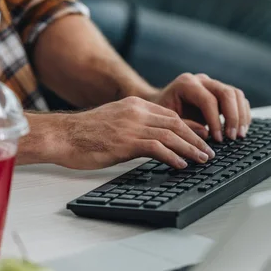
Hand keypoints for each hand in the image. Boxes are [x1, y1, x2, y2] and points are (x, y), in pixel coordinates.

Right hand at [51, 97, 215, 169]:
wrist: (61, 135)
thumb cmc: (84, 134)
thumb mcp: (114, 121)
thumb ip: (135, 125)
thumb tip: (153, 139)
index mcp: (134, 105)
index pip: (170, 114)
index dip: (190, 126)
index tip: (203, 136)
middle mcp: (136, 112)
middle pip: (176, 124)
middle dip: (196, 138)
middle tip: (209, 152)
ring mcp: (131, 126)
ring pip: (171, 135)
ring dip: (190, 149)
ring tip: (202, 160)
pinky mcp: (125, 142)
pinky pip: (156, 147)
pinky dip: (173, 156)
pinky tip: (181, 164)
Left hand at [150, 73, 251, 141]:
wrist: (161, 104)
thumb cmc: (162, 114)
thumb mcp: (169, 121)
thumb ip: (186, 127)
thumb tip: (206, 135)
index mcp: (186, 84)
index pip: (208, 100)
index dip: (216, 121)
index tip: (218, 139)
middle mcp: (202, 80)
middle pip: (227, 93)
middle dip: (233, 117)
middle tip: (232, 137)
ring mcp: (213, 84)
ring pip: (236, 94)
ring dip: (241, 115)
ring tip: (239, 135)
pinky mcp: (220, 92)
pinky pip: (238, 99)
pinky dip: (243, 114)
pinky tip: (241, 129)